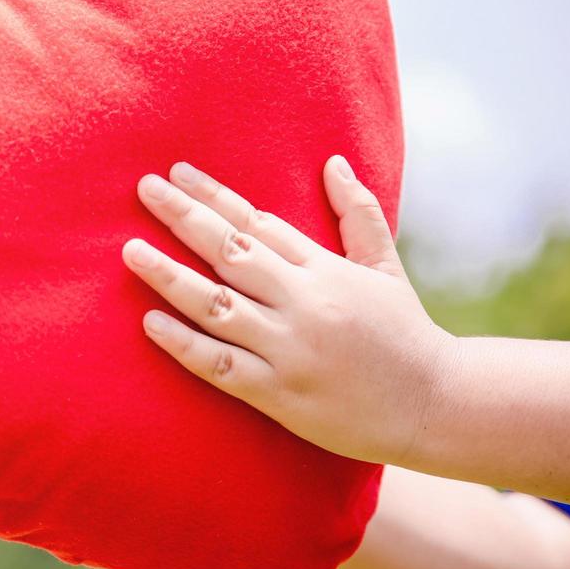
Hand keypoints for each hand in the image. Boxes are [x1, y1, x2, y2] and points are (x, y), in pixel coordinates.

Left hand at [121, 156, 457, 467]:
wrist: (439, 406)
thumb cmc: (405, 333)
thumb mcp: (386, 267)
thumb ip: (358, 215)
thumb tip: (334, 162)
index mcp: (324, 270)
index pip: (257, 222)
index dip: (213, 196)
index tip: (175, 172)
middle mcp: (303, 303)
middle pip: (231, 252)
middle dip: (184, 217)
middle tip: (143, 189)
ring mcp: (289, 349)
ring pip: (217, 306)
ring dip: (170, 277)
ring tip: (130, 251)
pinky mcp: (280, 394)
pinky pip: (222, 366)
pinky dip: (184, 344)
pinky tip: (150, 323)